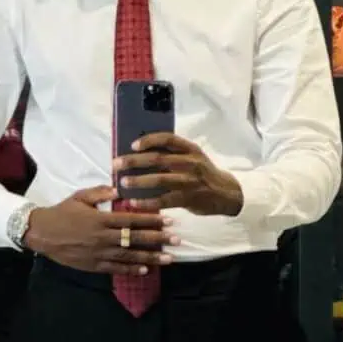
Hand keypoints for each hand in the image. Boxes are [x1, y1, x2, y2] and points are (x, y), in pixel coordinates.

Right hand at [24, 185, 179, 275]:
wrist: (42, 233)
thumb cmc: (63, 212)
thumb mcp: (80, 197)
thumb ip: (100, 192)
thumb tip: (120, 190)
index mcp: (102, 219)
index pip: (132, 220)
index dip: (152, 220)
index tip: (168, 220)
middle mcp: (103, 237)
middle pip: (136, 239)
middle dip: (158, 239)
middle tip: (177, 240)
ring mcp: (99, 253)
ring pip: (130, 256)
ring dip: (151, 257)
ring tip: (169, 258)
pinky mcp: (94, 265)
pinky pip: (116, 268)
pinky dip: (132, 269)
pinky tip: (146, 270)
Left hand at [112, 133, 243, 216]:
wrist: (226, 193)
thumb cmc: (202, 173)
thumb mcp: (193, 157)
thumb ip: (173, 154)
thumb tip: (140, 152)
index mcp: (190, 149)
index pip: (167, 138)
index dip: (149, 140)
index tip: (132, 145)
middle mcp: (190, 162)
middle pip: (158, 159)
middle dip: (134, 161)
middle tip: (116, 164)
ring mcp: (190, 181)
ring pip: (159, 179)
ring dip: (138, 181)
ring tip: (122, 183)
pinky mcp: (189, 198)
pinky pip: (164, 200)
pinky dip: (147, 202)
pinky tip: (133, 203)